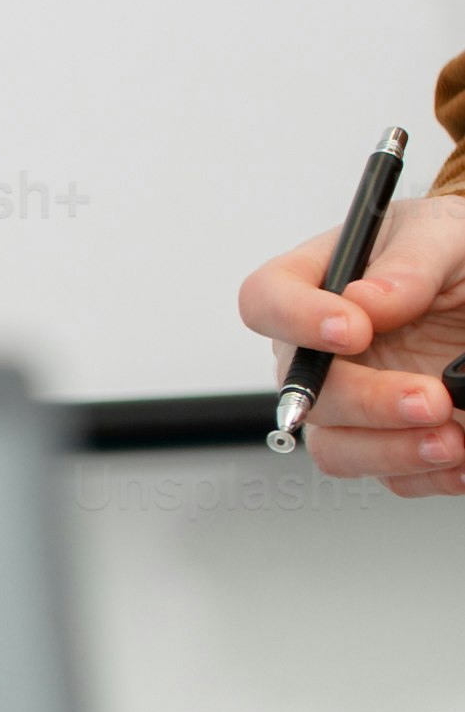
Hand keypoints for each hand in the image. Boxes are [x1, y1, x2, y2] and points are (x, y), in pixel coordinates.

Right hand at [245, 189, 464, 492]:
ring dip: (391, 451)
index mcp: (314, 286)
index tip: (352, 330)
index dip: (296, 320)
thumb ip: (408, 264)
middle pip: (304, 391)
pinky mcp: (389, 438)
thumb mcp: (442, 237)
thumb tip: (367, 299)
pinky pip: (390, 473)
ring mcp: (352, 400)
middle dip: (368, 402)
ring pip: (335, 447)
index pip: (266, 301)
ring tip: (451, 441)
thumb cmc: (453, 254)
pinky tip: (462, 459)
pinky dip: (429, 474)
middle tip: (430, 399)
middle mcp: (320, 352)